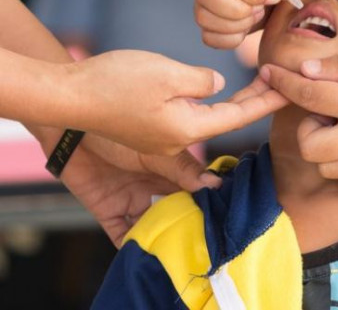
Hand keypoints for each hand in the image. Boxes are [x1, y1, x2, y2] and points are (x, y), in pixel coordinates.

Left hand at [61, 133, 218, 245]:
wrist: (71, 127)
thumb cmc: (118, 127)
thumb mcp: (157, 150)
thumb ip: (184, 169)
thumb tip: (217, 184)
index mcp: (174, 171)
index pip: (198, 192)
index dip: (209, 206)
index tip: (221, 221)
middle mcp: (157, 187)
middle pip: (177, 213)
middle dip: (187, 228)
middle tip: (200, 243)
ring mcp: (133, 200)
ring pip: (153, 227)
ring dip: (161, 240)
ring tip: (174, 253)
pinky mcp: (109, 211)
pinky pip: (122, 235)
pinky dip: (131, 247)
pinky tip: (143, 255)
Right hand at [66, 50, 288, 154]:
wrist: (68, 94)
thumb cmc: (114, 82)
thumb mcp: (165, 73)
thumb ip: (200, 80)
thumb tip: (219, 84)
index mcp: (188, 128)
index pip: (240, 116)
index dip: (267, 101)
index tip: (289, 88)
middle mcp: (179, 140)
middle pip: (229, 120)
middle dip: (257, 101)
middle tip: (282, 82)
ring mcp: (163, 138)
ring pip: (212, 119)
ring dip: (237, 103)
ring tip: (261, 85)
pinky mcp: (150, 129)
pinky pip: (191, 118)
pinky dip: (212, 105)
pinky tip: (220, 94)